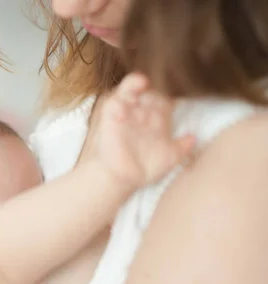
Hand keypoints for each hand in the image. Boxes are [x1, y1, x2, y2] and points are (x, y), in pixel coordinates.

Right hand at [95, 73, 195, 187]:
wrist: (121, 180)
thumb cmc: (144, 168)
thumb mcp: (169, 159)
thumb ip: (182, 148)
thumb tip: (194, 138)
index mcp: (157, 118)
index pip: (165, 100)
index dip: (170, 100)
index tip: (174, 105)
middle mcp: (142, 112)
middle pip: (149, 91)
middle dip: (153, 90)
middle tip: (157, 95)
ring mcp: (126, 113)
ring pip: (130, 88)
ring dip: (134, 83)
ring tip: (141, 82)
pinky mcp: (110, 118)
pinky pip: (113, 104)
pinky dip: (118, 104)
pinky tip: (123, 114)